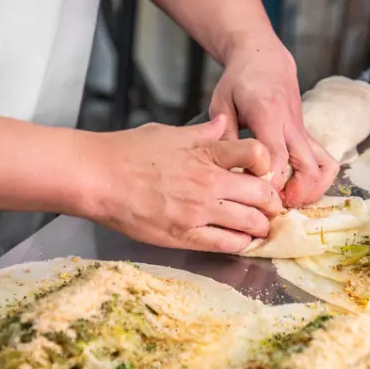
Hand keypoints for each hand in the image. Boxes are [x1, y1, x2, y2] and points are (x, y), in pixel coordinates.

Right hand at [80, 115, 281, 252]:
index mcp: (206, 153)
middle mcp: (208, 182)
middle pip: (262, 195)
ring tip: (260, 226)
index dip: (267, 164)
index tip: (265, 171)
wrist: (97, 178)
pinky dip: (240, 243)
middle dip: (272, 202)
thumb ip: (203, 133)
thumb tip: (224, 124)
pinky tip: (240, 240)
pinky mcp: (185, 235)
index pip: (257, 154)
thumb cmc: (128, 152)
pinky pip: (226, 244)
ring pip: (250, 223)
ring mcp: (198, 211)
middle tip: (271, 206)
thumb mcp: (170, 133)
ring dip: (261, 226)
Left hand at [209, 36, 338, 207]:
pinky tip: (299, 192)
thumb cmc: (240, 82)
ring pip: (324, 167)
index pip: (277, 155)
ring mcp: (304, 133)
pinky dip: (319, 182)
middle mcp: (292, 126)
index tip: (259, 197)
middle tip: (274, 207)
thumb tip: (226, 170)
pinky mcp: (309, 138)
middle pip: (307, 167)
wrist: (266, 60)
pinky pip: (326, 163)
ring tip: (290, 202)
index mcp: (268, 114)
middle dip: (295, 194)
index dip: (271, 181)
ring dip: (312, 191)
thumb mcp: (221, 102)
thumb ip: (223, 136)